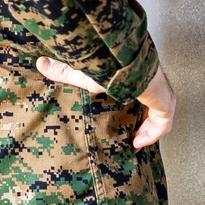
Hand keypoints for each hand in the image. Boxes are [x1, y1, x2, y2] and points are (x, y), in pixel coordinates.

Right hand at [35, 57, 175, 151]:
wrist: (124, 60)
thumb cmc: (106, 63)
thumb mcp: (82, 72)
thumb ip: (63, 71)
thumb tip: (39, 62)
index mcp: (135, 74)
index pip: (139, 89)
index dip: (133, 105)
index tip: (124, 119)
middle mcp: (151, 82)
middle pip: (152, 103)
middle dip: (143, 120)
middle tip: (131, 136)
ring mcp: (161, 92)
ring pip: (159, 114)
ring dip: (148, 130)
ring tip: (135, 143)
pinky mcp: (165, 101)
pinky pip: (163, 123)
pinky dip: (152, 135)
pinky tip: (138, 144)